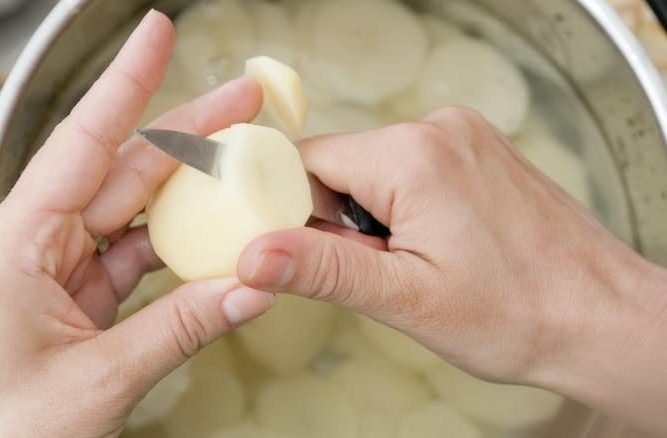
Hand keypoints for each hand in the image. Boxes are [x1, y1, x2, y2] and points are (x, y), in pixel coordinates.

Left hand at [0, 11, 272, 436]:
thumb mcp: (97, 379)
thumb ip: (181, 329)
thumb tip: (249, 287)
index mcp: (19, 244)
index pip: (83, 144)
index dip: (124, 84)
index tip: (156, 36)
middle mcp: (40, 244)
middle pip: (125, 169)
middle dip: (188, 132)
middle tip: (243, 103)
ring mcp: (65, 269)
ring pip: (139, 210)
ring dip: (193, 191)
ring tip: (244, 166)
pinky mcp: (85, 297)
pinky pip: (143, 256)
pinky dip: (184, 248)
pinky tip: (219, 237)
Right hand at [237, 107, 666, 434]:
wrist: (602, 319)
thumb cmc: (519, 314)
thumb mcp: (405, 298)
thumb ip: (322, 269)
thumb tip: (253, 255)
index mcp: (413, 155)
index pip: (306, 161)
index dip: (295, 213)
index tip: (313, 256)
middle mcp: (439, 129)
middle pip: (340, 164)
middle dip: (342, 222)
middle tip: (383, 271)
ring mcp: (463, 136)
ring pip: (373, 170)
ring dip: (374, 219)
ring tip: (420, 264)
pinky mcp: (477, 151)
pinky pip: (409, 170)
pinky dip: (404, 208)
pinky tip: (439, 246)